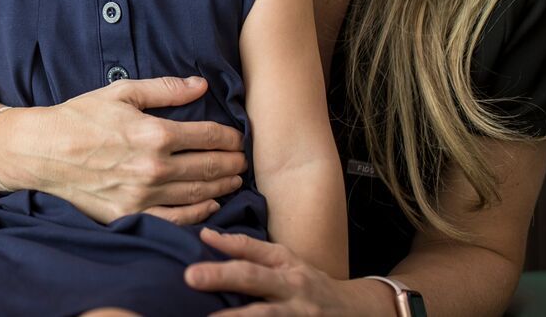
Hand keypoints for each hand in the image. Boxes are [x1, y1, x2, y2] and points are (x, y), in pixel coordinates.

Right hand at [7, 76, 245, 224]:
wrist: (43, 151)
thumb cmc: (80, 117)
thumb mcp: (122, 92)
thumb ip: (165, 89)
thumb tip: (201, 85)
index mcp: (154, 133)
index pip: (208, 136)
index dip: (229, 137)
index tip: (238, 138)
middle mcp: (153, 167)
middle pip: (209, 167)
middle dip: (232, 163)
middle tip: (243, 160)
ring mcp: (143, 196)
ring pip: (197, 194)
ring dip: (222, 187)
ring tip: (234, 180)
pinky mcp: (129, 215)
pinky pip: (175, 220)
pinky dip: (198, 214)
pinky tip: (210, 205)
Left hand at [186, 230, 388, 315]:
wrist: (355, 312)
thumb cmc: (309, 283)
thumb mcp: (286, 262)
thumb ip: (248, 249)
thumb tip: (206, 236)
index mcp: (286, 266)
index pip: (254, 251)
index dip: (228, 244)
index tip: (201, 239)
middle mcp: (292, 290)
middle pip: (254, 279)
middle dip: (222, 276)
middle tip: (191, 276)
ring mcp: (299, 316)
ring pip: (265, 315)